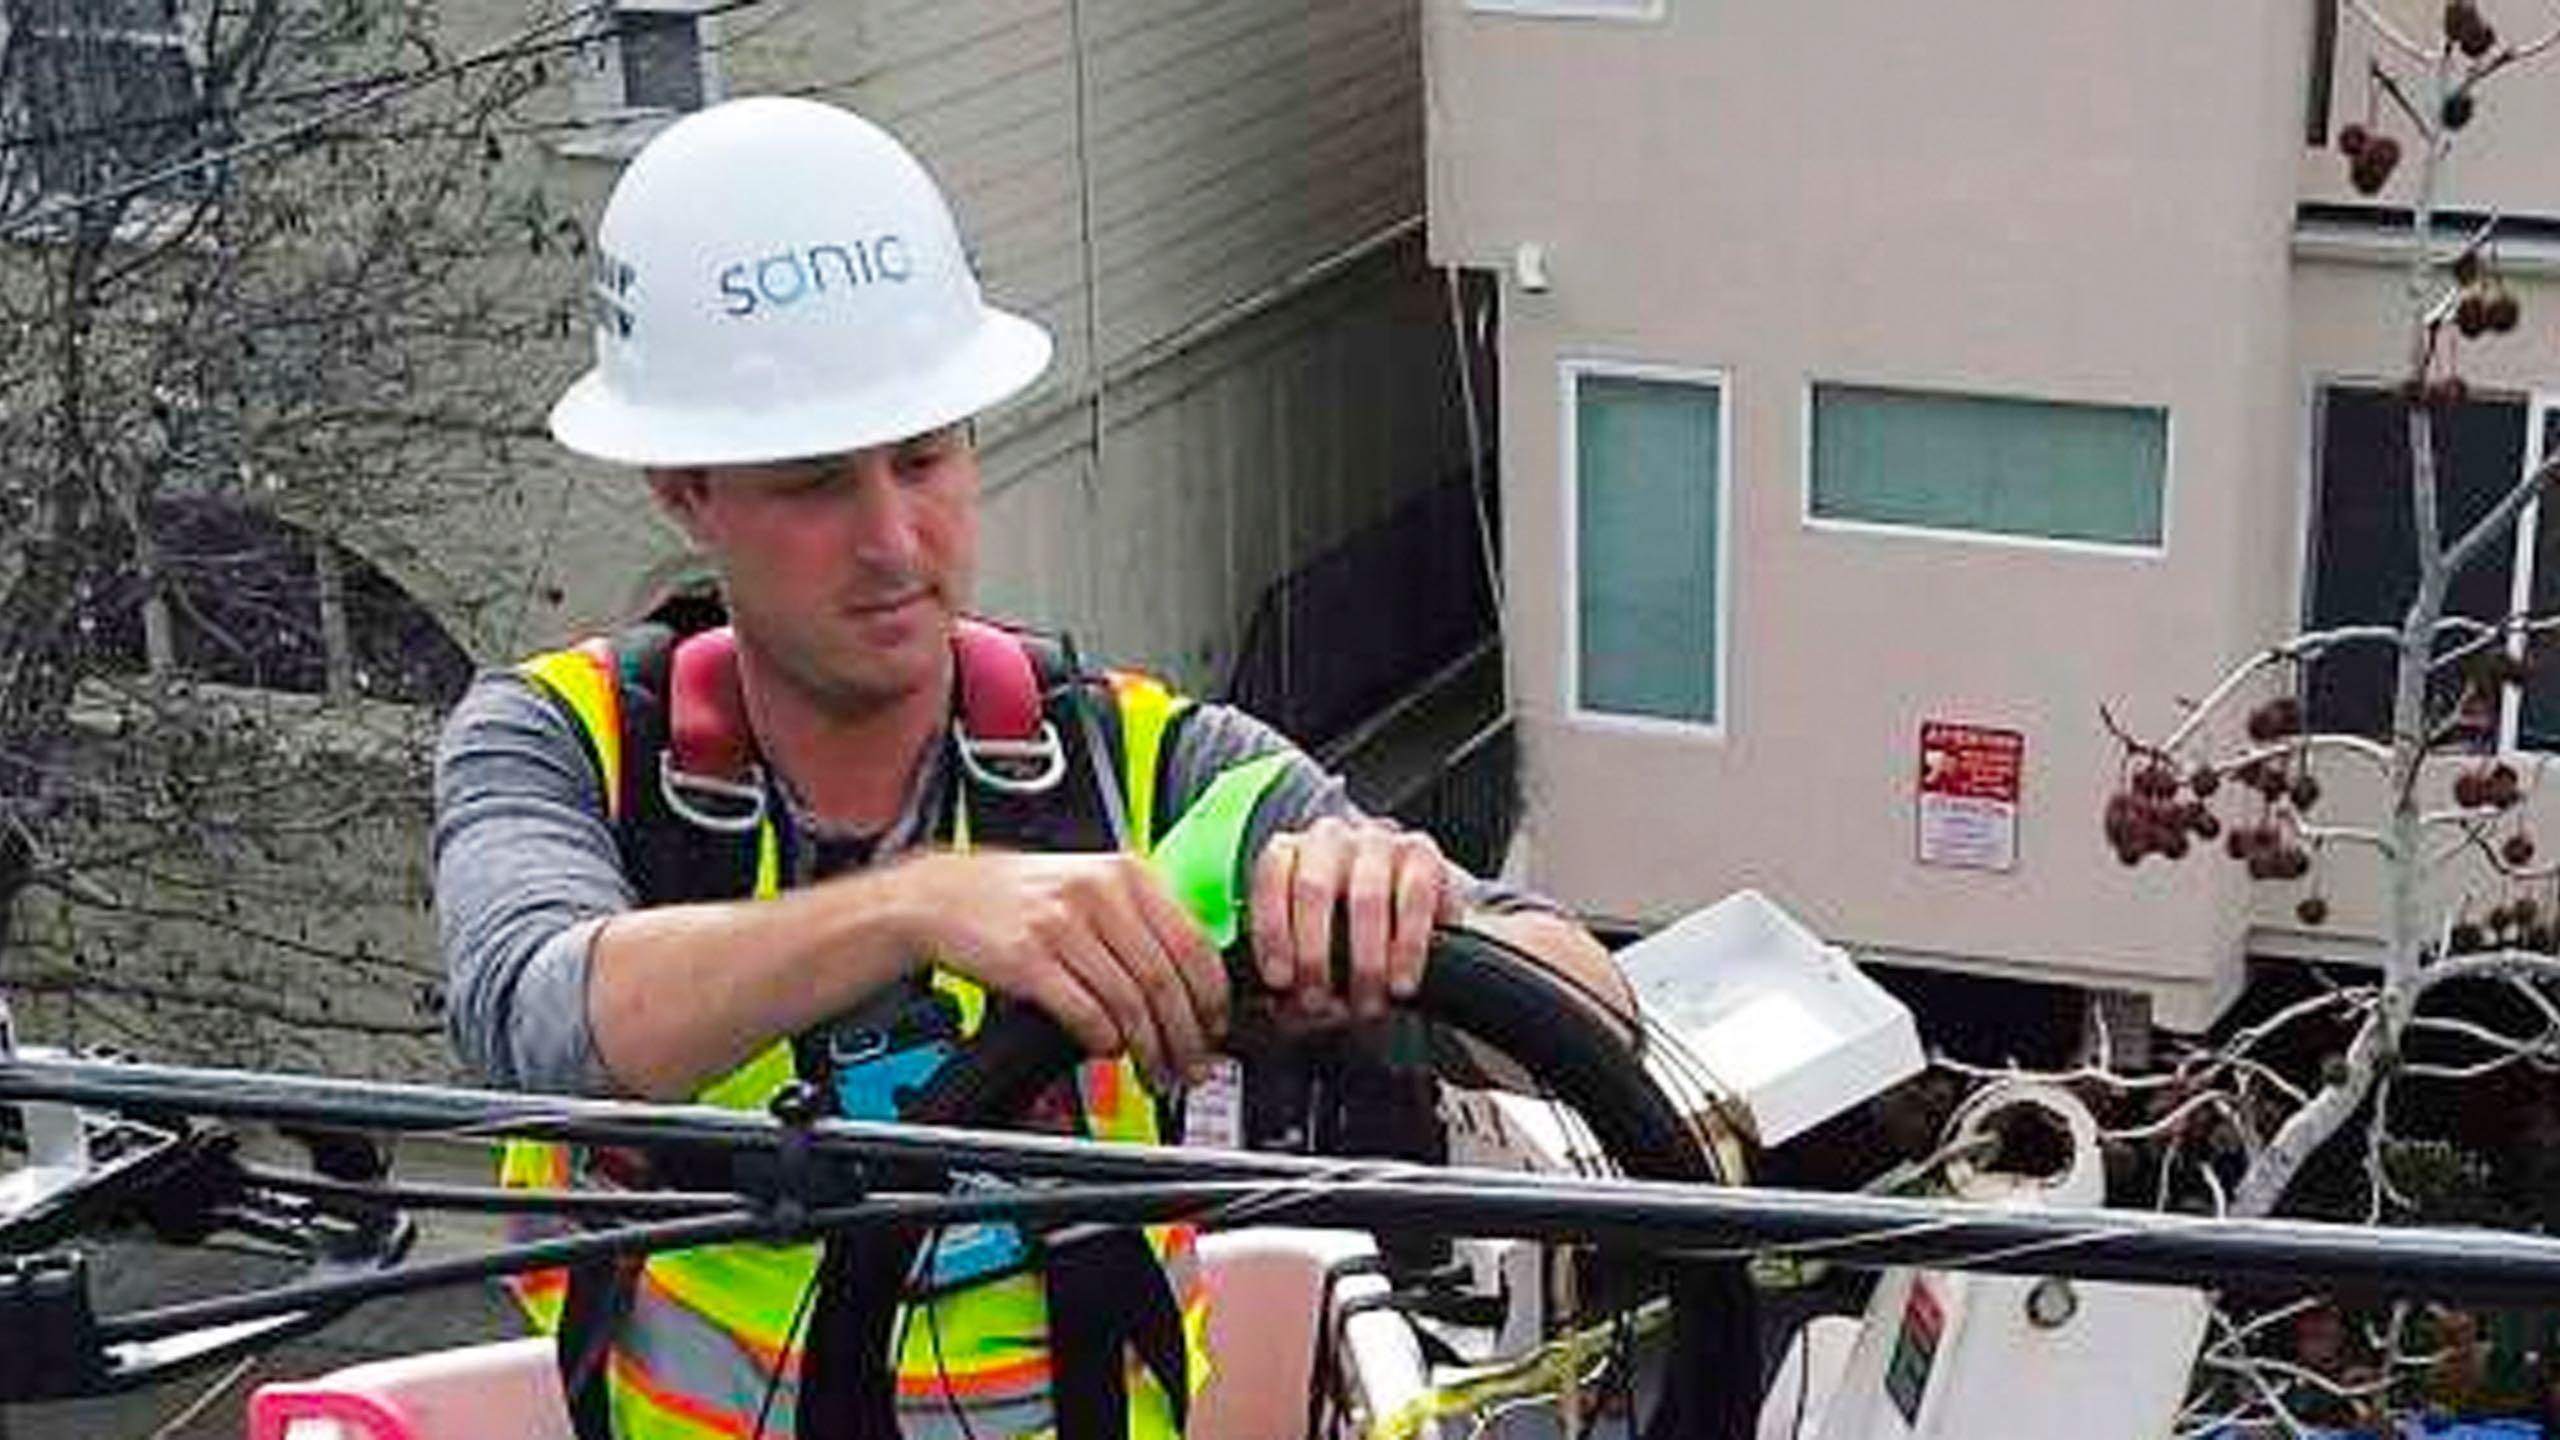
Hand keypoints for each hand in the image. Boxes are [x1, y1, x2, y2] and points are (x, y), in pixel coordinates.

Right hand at [889, 850, 1224, 1087]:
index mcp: (1126, 874)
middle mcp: (1099, 894)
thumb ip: (1138, 922)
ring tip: (1155, 1071)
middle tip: (1191, 1065)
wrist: (939, 896)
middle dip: (1186, 1036)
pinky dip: (1103, 1040)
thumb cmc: (1015, 897)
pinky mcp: (1029, 959)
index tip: (1217, 1028)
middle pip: (1166, 980)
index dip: (1212, 997)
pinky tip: (1106, 1049)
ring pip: (1131, 1003)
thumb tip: (1192, 981)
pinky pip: (1086, 1013)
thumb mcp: (1088, 885)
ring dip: (1149, 1049)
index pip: (1193, 942)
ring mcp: (1063, 925)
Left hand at [1248, 816, 1455, 1025]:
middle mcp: (1332, 837)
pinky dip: (1407, 948)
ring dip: (1364, 960)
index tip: (1280, 980)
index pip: (1271, 876)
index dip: (1271, 931)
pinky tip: (1401, 982)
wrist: (1413, 912)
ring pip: (1366, 896)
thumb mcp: (1313, 951)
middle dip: (1314, 954)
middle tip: (1320, 1001)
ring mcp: (1379, 840)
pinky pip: (1414, 898)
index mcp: (1292, 851)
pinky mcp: (1423, 854)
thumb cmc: (1348, 933)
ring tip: (1366, 1003)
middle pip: (1313, 888)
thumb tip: (1285, 1008)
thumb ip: (1293, 976)